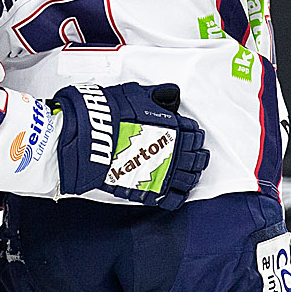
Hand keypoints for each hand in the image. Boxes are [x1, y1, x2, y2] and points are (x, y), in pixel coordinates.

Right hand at [51, 82, 208, 209]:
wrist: (92, 136)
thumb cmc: (111, 115)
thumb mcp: (137, 94)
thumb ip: (157, 95)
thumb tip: (167, 93)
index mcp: (175, 127)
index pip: (194, 133)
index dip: (194, 134)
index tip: (192, 136)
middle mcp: (175, 151)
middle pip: (197, 157)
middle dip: (197, 156)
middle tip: (195, 156)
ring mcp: (164, 172)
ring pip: (189, 178)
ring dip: (191, 175)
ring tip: (188, 174)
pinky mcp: (151, 189)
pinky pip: (173, 198)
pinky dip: (177, 196)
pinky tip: (176, 192)